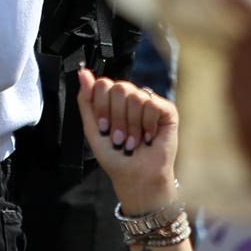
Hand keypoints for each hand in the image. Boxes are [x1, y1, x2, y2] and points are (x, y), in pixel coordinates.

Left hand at [77, 67, 178, 214]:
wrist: (136, 177)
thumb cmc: (115, 156)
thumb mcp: (92, 128)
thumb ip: (86, 99)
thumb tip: (83, 73)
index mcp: (112, 99)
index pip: (103, 84)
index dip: (102, 108)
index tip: (104, 128)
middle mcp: (131, 97)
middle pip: (119, 88)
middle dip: (117, 118)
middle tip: (120, 138)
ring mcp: (149, 102)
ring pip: (135, 97)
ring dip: (132, 126)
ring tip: (134, 141)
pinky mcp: (167, 110)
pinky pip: (152, 104)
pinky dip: (147, 125)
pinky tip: (148, 137)